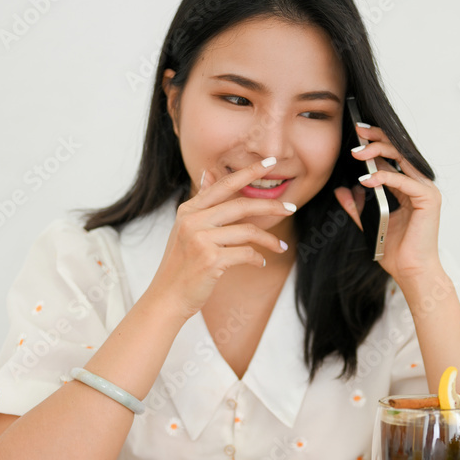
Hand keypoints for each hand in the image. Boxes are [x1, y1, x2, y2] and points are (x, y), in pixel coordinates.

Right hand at [147, 159, 293, 319]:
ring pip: (248, 231)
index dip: (249, 171)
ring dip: (269, 240)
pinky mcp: (211, 260)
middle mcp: (192, 221)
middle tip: (291, 208)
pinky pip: (246, 253)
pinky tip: (261, 262)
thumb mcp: (185, 228)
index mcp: (188, 210)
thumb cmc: (181, 265)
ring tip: (280, 247)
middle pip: (241, 205)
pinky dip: (258, 258)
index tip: (272, 162)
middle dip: (271, 206)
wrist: (167, 296)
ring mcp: (201, 240)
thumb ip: (200, 202)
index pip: (224, 185)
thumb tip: (208, 172)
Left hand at [333, 124, 442, 286]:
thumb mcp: (369, 222)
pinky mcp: (428, 199)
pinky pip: (403, 181)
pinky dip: (384, 178)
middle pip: (398, 152)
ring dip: (378, 153)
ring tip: (357, 152)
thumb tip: (342, 190)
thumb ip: (357, 206)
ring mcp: (426, 190)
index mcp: (408, 188)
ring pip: (402, 160)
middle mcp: (419, 185)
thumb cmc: (395, 250)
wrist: (410, 271)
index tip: (357, 134)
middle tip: (357, 132)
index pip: (392, 157)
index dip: (376, 143)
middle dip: (377, 139)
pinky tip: (366, 180)